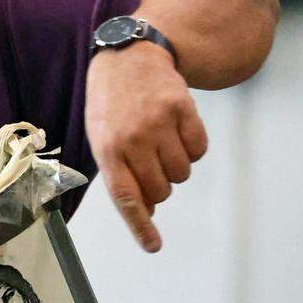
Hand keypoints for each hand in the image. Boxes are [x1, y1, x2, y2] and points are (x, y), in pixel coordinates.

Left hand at [85, 42, 207, 251]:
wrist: (127, 56)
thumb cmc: (111, 104)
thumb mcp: (102, 138)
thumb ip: (121, 174)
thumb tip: (147, 209)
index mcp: (107, 149)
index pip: (126, 197)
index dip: (140, 225)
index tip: (153, 246)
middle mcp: (132, 139)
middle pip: (161, 190)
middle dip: (160, 186)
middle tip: (150, 163)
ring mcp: (159, 123)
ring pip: (182, 173)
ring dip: (177, 167)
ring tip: (161, 143)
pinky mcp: (182, 109)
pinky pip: (200, 149)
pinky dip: (193, 148)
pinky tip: (177, 130)